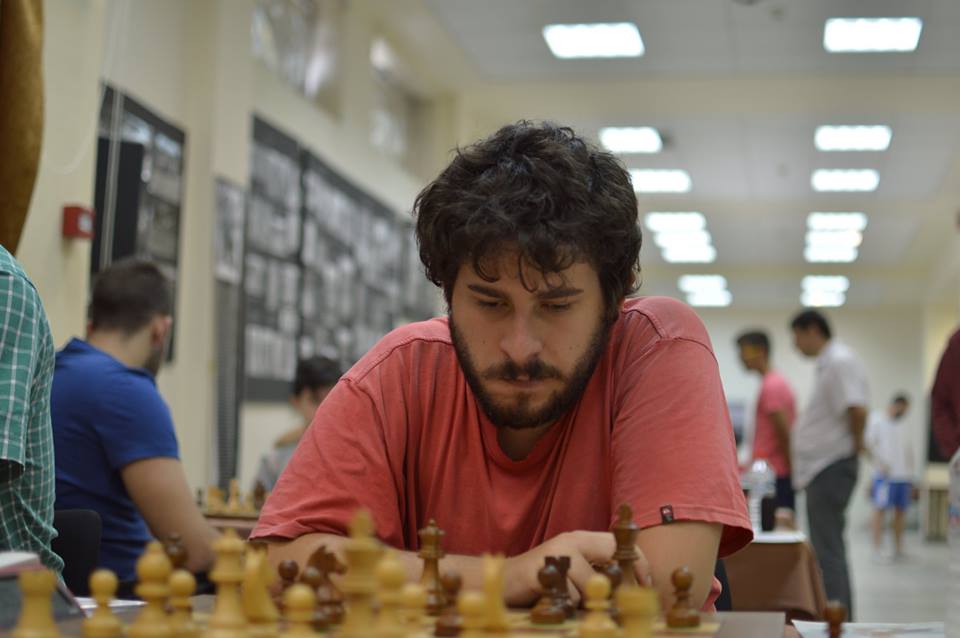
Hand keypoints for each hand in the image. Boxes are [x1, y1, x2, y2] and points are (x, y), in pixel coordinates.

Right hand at [503, 531, 650, 605]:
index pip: (620, 545)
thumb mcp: (575, 570)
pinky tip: (554, 598)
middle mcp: (571, 541)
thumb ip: (598, 572)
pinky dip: (566, 604)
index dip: (639, 565)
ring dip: (586, 599)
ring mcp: (556, 554)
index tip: (646, 586)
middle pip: (611, 557)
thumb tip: (633, 589)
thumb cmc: (546, 580)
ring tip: (570, 599)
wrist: (505, 581)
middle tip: (617, 601)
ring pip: (590, 583)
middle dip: (619, 584)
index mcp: (582, 539)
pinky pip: (569, 595)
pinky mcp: (542, 571)